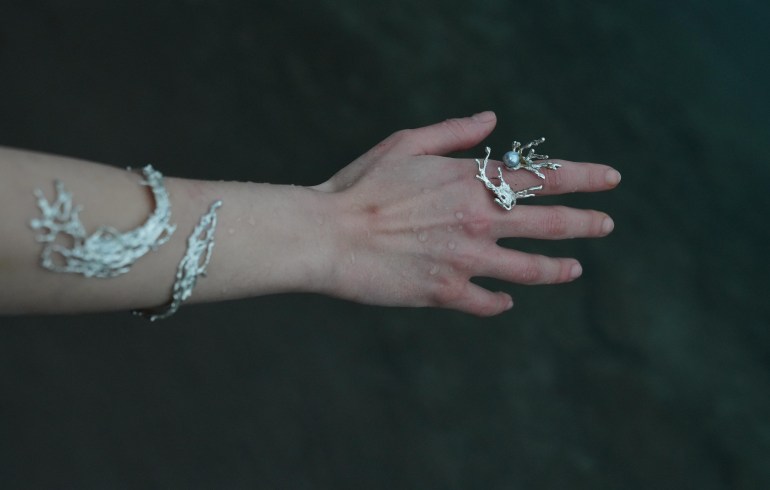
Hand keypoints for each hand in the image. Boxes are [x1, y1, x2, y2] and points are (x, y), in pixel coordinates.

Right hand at [312, 112, 619, 315]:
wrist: (328, 236)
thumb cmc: (361, 186)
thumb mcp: (406, 144)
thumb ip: (454, 133)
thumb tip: (492, 121)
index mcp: (471, 182)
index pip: (544, 177)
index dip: (584, 177)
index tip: (611, 180)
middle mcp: (479, 220)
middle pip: (551, 224)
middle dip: (587, 223)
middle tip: (606, 225)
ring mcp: (467, 260)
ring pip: (531, 269)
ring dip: (559, 269)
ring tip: (574, 269)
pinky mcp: (447, 292)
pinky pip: (488, 302)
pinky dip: (500, 303)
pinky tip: (506, 302)